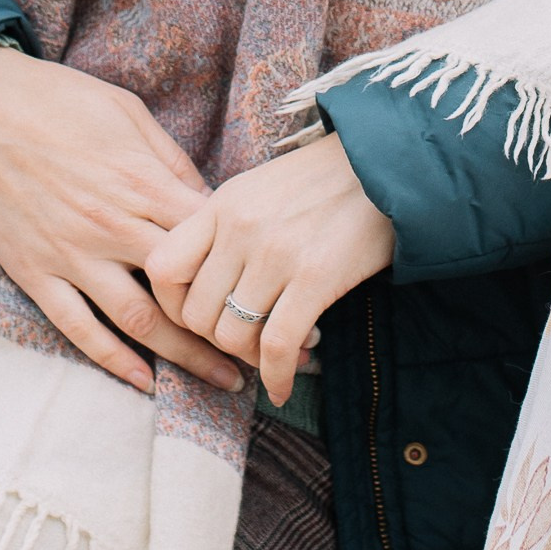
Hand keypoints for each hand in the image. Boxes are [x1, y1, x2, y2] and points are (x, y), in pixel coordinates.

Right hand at [0, 51, 243, 397]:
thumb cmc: (54, 99)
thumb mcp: (127, 113)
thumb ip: (170, 162)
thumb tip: (209, 199)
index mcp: (143, 183)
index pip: (210, 242)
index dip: (250, 270)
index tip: (281, 293)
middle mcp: (113, 226)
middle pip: (187, 291)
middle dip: (234, 325)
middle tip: (270, 350)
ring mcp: (71, 254)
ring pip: (140, 322)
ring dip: (186, 358)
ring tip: (226, 381)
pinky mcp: (34, 272)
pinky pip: (79, 328)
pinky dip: (113, 360)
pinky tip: (144, 383)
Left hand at [143, 134, 395, 407]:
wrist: (388, 162)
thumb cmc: (326, 179)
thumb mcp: (261, 189)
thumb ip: (227, 228)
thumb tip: (209, 285)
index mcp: (222, 204)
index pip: (162, 269)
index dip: (173, 306)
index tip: (201, 317)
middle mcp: (239, 228)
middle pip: (196, 314)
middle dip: (217, 340)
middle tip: (246, 340)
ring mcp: (274, 253)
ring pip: (232, 336)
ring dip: (251, 358)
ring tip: (275, 352)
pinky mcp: (314, 278)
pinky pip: (276, 347)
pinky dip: (276, 377)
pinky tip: (283, 386)